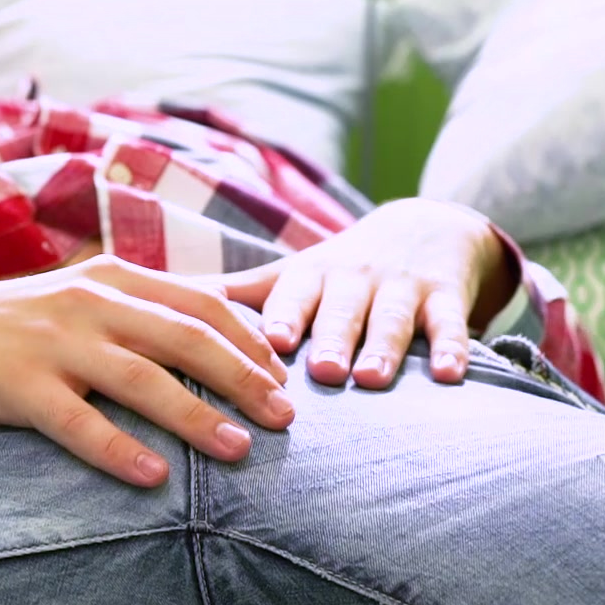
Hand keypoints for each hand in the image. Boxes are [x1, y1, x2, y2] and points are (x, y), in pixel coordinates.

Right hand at [0, 255, 295, 486]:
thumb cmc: (25, 325)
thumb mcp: (90, 298)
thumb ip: (153, 308)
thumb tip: (239, 317)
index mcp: (115, 277)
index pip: (201, 303)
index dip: (250, 341)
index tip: (285, 378)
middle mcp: (91, 302)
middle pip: (185, 337)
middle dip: (243, 377)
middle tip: (285, 417)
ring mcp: (55, 342)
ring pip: (141, 378)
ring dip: (196, 416)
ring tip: (239, 450)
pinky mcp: (20, 385)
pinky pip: (77, 423)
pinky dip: (119, 450)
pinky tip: (154, 477)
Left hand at [202, 198, 515, 388]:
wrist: (426, 226)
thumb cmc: (339, 269)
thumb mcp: (289, 275)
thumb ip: (232, 298)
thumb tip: (149, 309)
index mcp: (310, 275)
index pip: (292, 295)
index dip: (282, 316)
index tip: (271, 341)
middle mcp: (355, 278)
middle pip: (341, 309)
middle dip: (330, 336)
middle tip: (319, 370)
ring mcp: (403, 288)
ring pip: (393, 319)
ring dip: (384, 347)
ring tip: (371, 377)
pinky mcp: (448, 297)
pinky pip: (452, 325)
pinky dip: (455, 349)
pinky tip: (454, 377)